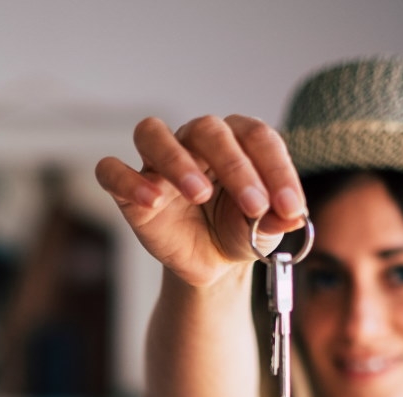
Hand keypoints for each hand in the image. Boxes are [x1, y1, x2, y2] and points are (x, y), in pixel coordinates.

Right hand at [95, 115, 306, 286]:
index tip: (290, 208)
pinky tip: (153, 200)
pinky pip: (112, 170)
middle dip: (236, 167)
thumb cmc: (238, 231)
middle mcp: (195, 140)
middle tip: (255, 206)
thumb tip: (291, 218)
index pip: (256, 136)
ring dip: (176, 159)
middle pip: (207, 130)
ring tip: (200, 194)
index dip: (276, 170)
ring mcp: (158, 162)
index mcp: (236, 139)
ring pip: (153, 133)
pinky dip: (128, 181)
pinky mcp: (129, 189)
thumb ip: (277, 221)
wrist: (210, 261)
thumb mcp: (264, 232)